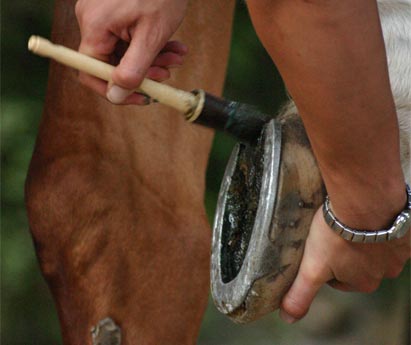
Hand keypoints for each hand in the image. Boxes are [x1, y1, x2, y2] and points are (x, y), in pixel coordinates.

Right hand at [75, 0, 187, 104]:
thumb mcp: (152, 36)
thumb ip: (133, 70)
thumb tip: (116, 97)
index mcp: (95, 26)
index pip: (91, 72)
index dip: (116, 90)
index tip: (142, 97)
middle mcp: (92, 19)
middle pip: (111, 62)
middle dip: (144, 71)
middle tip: (168, 72)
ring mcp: (102, 13)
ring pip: (124, 50)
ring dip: (152, 58)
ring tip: (177, 55)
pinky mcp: (113, 10)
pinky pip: (127, 36)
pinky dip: (150, 43)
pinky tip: (172, 44)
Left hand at [280, 207, 410, 322]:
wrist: (364, 201)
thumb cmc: (337, 235)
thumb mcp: (311, 268)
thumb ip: (301, 293)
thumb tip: (288, 317)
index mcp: (363, 282)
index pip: (339, 278)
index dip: (326, 263)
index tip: (320, 248)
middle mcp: (386, 271)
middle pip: (359, 264)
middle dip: (346, 251)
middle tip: (333, 232)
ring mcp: (399, 251)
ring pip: (376, 247)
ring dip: (363, 237)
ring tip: (348, 220)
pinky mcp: (406, 231)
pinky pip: (390, 231)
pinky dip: (379, 224)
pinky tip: (367, 214)